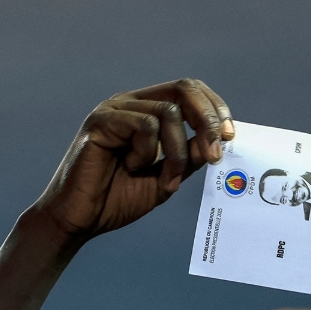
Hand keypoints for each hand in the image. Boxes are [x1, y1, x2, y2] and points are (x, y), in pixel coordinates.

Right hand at [24, 79, 234, 239]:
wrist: (80, 221)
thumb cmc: (117, 200)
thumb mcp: (167, 177)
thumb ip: (190, 156)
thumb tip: (220, 139)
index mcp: (148, 111)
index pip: (191, 93)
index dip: (216, 110)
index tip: (230, 138)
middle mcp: (132, 103)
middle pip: (185, 88)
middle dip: (208, 118)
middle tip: (216, 151)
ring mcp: (115, 108)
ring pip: (169, 113)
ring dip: (177, 152)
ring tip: (164, 178)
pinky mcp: (101, 120)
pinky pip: (144, 125)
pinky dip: (148, 152)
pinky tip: (131, 167)